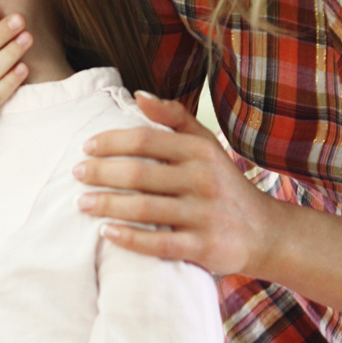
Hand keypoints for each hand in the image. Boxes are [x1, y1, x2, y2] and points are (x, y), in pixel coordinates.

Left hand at [73, 92, 280, 274]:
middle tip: (75, 175)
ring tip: (81, 203)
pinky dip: (129, 238)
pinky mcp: (204, 247)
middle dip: (100, 173)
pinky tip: (106, 232)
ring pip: (144, 208)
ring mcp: (204, 215)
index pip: (144, 139)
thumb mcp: (206, 145)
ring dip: (106, 205)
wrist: (266, 233)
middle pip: (139, 174)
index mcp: (200, 151)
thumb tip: (137, 95)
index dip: (110, 142)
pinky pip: (159, 243)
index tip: (85, 148)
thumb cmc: (223, 184)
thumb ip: (174, 118)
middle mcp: (203, 180)